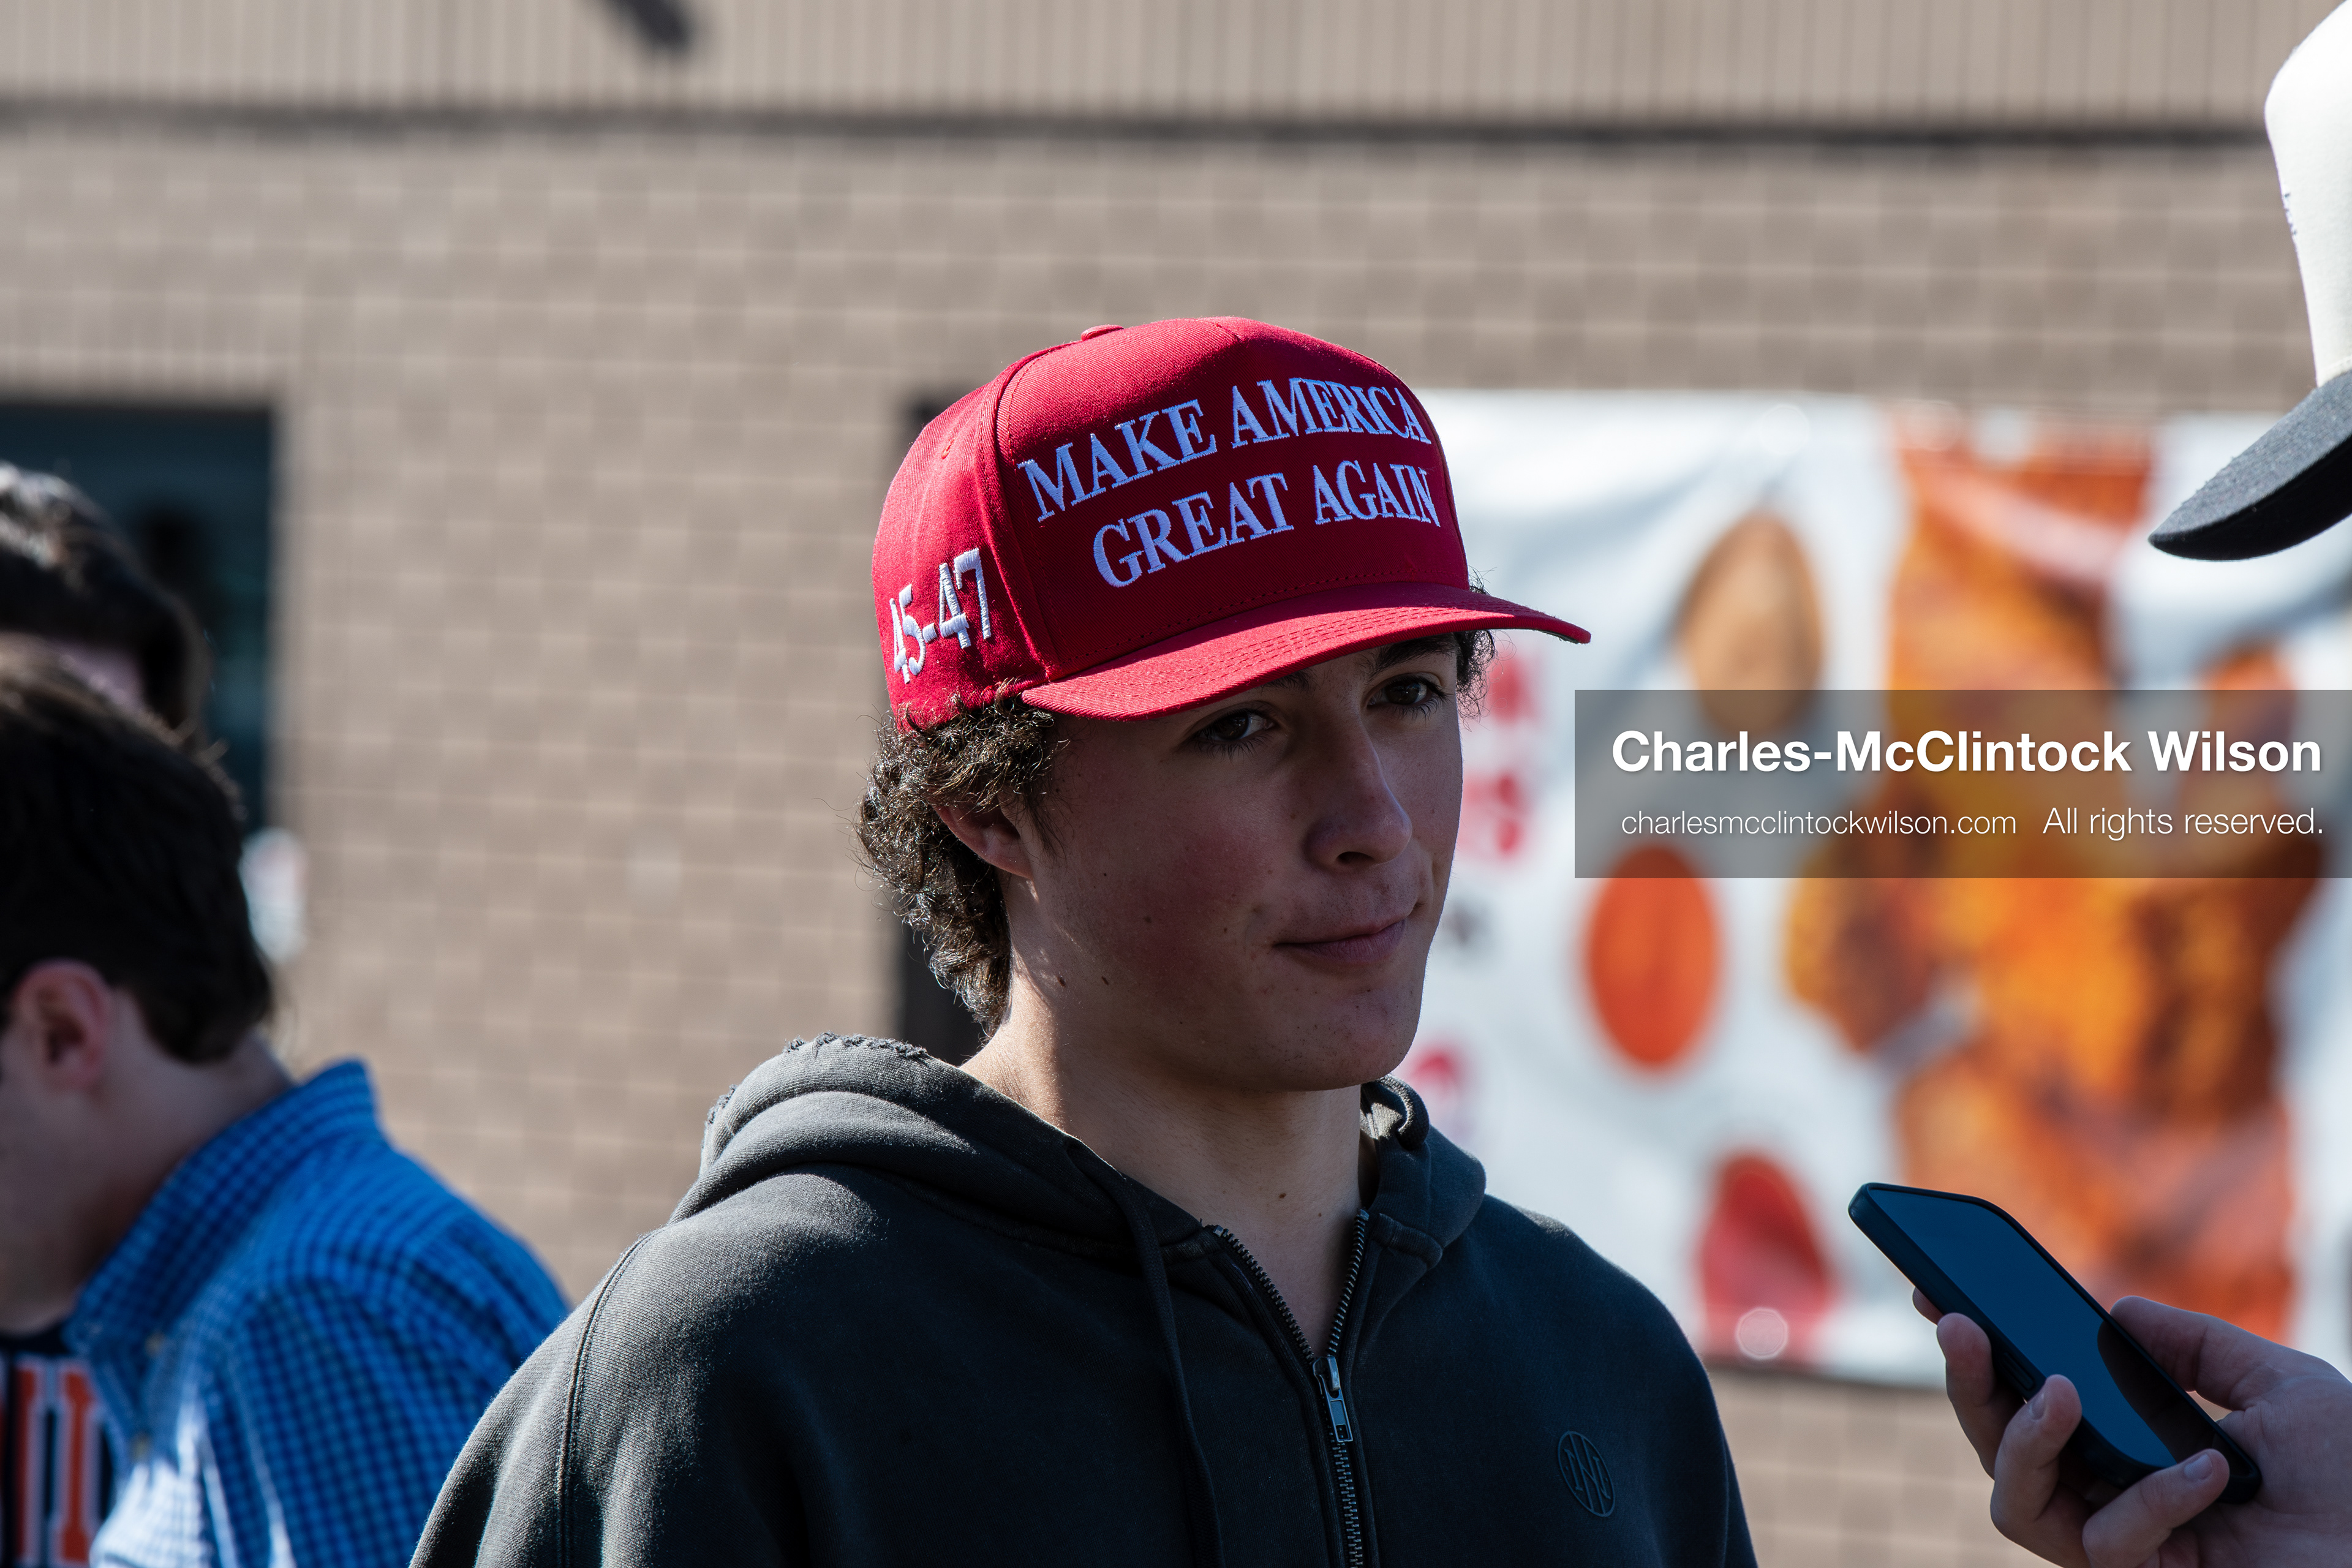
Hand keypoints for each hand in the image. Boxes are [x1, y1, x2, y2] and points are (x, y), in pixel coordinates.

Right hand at [1922, 1289, 2351, 1565]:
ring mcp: (2127, 1547)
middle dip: (1967, 1384)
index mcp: (2134, 1444)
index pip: (2032, 1396)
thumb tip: (2113, 1314)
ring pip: (2018, 1504)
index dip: (1979, 1351)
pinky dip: (2154, 1496)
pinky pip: (2111, 1540)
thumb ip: (2196, 1345)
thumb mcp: (2280, 1384)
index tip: (1939, 1293)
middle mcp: (2115, 1495)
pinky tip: (2209, 1469)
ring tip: (2059, 1394)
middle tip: (1962, 1326)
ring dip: (2023, 1441)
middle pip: (1998, 1449)